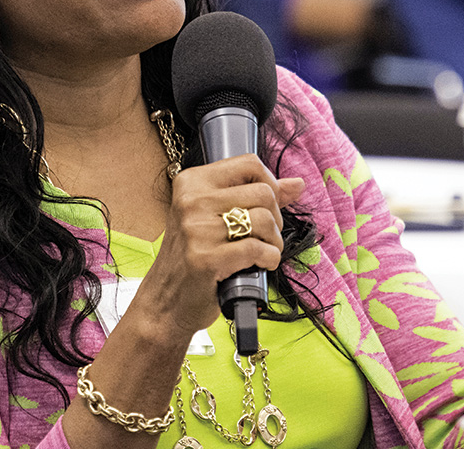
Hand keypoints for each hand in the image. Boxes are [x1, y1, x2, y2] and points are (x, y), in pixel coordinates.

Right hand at [132, 155, 305, 339]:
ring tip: (262, 252)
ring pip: (265, 220)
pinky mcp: (206, 259)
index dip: (270, 184)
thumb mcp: (214, 217)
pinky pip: (258, 250)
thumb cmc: (193, 257)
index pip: (249, 163)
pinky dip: (269, 260)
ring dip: (273, 241)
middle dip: (275, 218)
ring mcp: (196, 230)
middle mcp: (191, 201)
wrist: (166, 301)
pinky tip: (259, 266)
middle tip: (263, 236)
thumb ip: (255, 196)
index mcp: (192, 182)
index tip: (266, 206)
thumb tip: (297, 184)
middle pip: (263, 193)